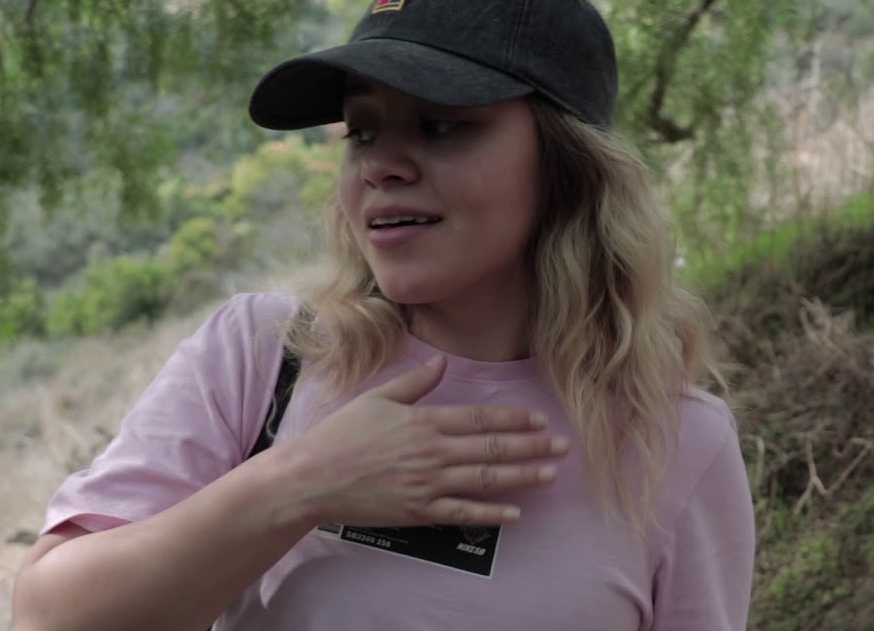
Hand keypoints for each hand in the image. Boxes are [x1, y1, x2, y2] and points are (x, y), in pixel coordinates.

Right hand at [283, 355, 567, 527]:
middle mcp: (432, 453)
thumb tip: (442, 360)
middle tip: (561, 446)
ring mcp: (427, 484)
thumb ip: (415, 381)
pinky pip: (462, 512)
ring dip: (522, 477)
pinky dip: (490, 514)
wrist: (312, 478)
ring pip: (485, 480)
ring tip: (550, 474)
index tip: (539, 419)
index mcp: (424, 422)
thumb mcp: (378, 398)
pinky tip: (514, 513)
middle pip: (492, 449)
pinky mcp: (418, 511)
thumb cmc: (341, 435)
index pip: (480, 419)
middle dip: (531, 447)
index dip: (513, 420)